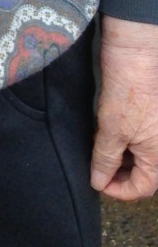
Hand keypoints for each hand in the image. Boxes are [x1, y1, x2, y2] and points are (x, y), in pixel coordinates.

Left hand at [91, 16, 157, 199]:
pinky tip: (107, 135)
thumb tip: (98, 182)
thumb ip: (105, 160)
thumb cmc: (127, 94)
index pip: (143, 187)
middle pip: (144, 173)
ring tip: (99, 151)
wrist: (134, 56)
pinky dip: (124, 142)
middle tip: (96, 167)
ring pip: (141, 156)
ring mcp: (156, 132)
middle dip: (119, 174)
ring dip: (121, 158)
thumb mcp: (111, 131)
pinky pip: (140, 140)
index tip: (98, 183)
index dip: (119, 190)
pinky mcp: (150, 118)